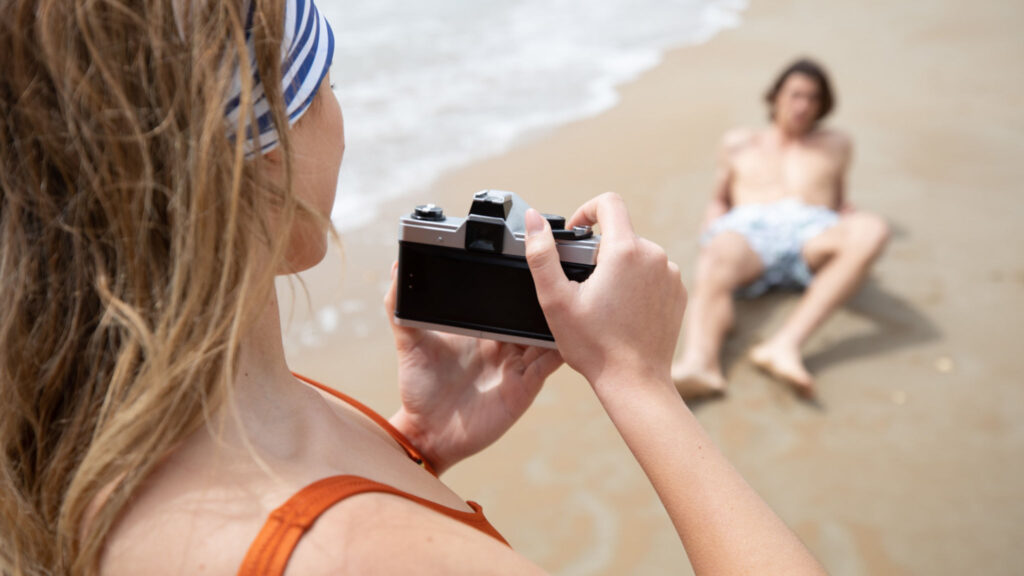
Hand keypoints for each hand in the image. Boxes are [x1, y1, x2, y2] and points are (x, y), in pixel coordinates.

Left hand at [385, 263, 562, 474]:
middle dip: (542, 295)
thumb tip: (395, 269)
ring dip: (555, 318)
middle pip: (529, 313)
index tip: (526, 255)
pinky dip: (561, 348)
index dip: (515, 280)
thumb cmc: (418, 388)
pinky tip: (568, 334)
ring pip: (545, 333)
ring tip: (569, 295)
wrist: (428, 433)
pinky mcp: (525, 385)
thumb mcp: (408, 344)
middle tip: (555, 270)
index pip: (503, 299)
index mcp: (480, 329)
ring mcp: (516, 363)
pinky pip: (549, 363)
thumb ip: (399, 309)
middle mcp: (502, 343)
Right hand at [524, 193, 685, 389]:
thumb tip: (533, 219)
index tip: (576, 233)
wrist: (635, 382)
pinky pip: (654, 274)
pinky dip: (637, 285)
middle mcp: (654, 256)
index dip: (587, 211)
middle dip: (599, 253)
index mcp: (625, 250)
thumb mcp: (555, 299)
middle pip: (621, 235)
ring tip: (603, 303)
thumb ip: (541, 253)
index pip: (609, 203)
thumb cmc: (594, 345)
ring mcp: (670, 274)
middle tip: (582, 286)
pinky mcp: (678, 292)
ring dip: (618, 269)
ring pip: (637, 255)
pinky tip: (624, 312)